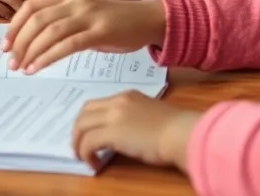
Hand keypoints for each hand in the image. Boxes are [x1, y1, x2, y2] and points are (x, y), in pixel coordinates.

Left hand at [2, 0, 164, 72]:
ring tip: (20, 68)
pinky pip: (67, 44)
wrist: (150, 17)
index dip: (14, 25)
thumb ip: (66, 22)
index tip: (5, 44)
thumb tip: (41, 40)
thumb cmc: (118, 20)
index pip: (32, 6)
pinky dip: (48, 57)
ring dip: (30, 51)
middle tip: (9, 61)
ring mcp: (88, 16)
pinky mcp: (100, 31)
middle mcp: (75, 3)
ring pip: (49, 31)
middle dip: (19, 41)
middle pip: (36, 19)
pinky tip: (37, 68)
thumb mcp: (87, 15)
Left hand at [72, 91, 199, 171]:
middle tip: (79, 146)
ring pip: (81, 126)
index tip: (89, 134)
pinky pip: (88, 142)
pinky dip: (85, 153)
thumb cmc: (175, 129)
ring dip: (77, 143)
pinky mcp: (112, 132)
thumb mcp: (150, 116)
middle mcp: (117, 102)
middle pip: (84, 112)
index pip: (98, 104)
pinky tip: (93, 163)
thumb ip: (134, 118)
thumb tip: (124, 134)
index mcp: (127, 96)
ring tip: (82, 157)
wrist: (182, 133)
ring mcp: (113, 115)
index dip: (89, 120)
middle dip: (78, 130)